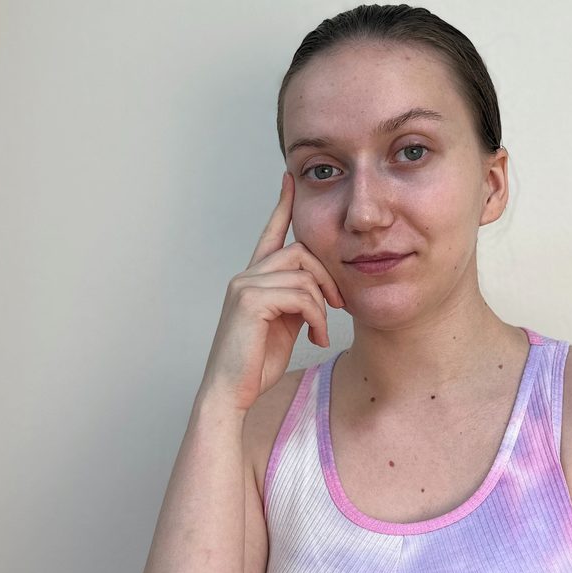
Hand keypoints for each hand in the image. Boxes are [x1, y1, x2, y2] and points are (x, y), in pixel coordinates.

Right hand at [198, 172, 343, 411]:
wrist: (231, 393)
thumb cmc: (255, 363)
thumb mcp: (285, 325)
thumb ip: (297, 300)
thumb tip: (319, 290)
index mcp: (253, 279)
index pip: (270, 233)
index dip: (282, 206)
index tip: (290, 179)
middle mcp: (246, 276)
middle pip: (300, 252)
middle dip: (327, 276)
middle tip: (340, 305)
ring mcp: (245, 286)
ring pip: (304, 275)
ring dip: (323, 304)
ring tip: (322, 330)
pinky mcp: (251, 301)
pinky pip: (301, 295)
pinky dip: (317, 317)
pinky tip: (316, 337)